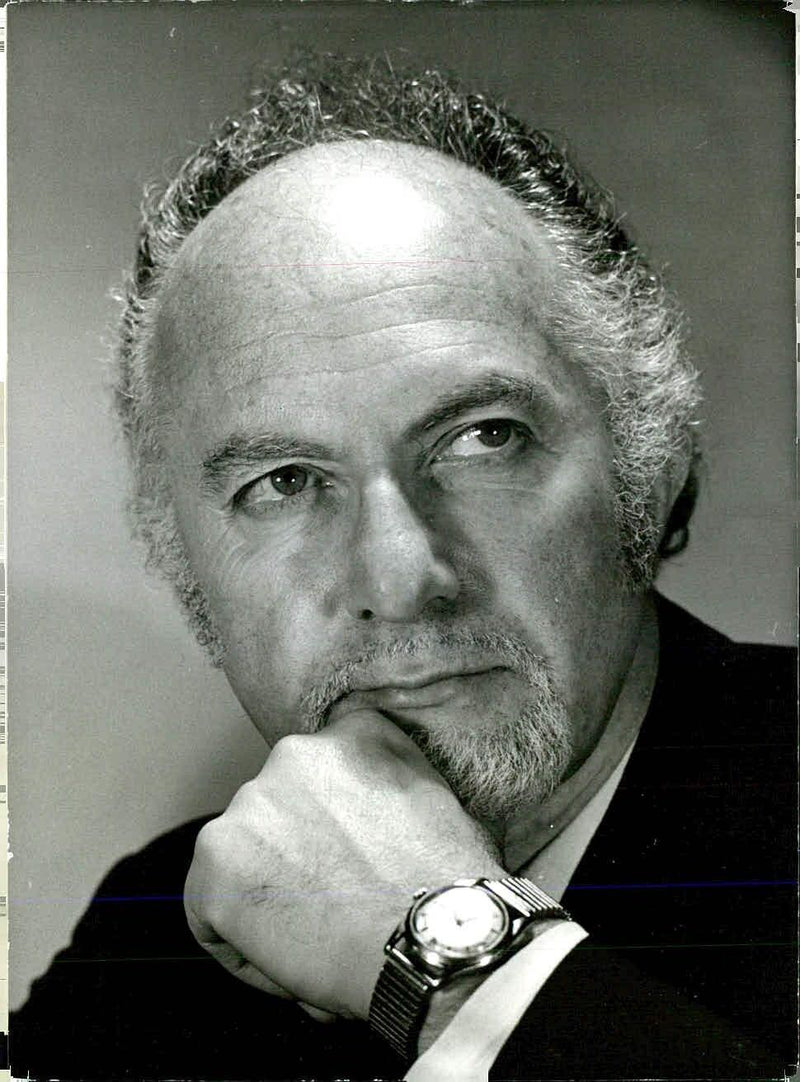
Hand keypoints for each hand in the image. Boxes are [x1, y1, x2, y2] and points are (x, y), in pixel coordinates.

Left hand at [184, 710, 505, 1020]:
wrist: (431, 936)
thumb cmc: (445, 884)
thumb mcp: (431, 794)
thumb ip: (388, 776)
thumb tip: (361, 805)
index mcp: (351, 733)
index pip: (321, 776)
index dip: (332, 830)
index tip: (351, 864)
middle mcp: (293, 753)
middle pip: (277, 818)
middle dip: (297, 862)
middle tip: (336, 907)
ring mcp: (250, 803)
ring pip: (244, 864)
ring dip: (271, 900)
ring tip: (321, 938)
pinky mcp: (216, 858)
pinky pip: (211, 914)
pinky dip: (244, 947)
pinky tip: (292, 961)